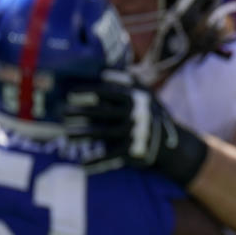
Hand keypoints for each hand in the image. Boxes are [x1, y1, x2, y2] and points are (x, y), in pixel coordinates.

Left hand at [64, 72, 208, 185]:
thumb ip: (128, 83)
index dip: (88, 91)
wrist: (174, 146)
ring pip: (102, 133)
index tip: (70, 92)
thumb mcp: (146, 95)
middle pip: (102, 112)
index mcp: (135, 98)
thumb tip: (104, 71)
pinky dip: (97, 161)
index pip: (108, 92)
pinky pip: (111, 156)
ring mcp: (134, 133)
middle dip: (80, 112)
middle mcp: (135, 114)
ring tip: (66, 134)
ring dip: (82, 135)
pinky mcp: (134, 151)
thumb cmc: (154, 116)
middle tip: (61, 112)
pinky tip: (82, 164)